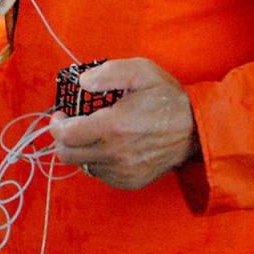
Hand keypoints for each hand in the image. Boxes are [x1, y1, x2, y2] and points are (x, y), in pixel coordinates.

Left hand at [49, 58, 197, 189]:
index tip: (60, 115)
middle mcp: (114, 153)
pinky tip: (109, 146)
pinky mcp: (130, 181)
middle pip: (68, 155)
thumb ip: (108, 73)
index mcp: (113, 126)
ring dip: (81, 149)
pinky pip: (101, 174)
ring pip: (83, 165)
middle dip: (62, 139)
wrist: (197, 131)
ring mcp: (122, 171)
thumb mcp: (141, 71)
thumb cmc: (167, 98)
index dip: (56, 124)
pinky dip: (97, 161)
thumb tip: (83, 82)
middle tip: (69, 125)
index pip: (66, 135)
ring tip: (93, 133)